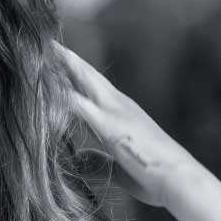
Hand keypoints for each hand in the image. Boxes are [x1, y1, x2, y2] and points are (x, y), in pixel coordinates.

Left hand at [55, 41, 198, 207]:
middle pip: (87, 75)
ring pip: (82, 79)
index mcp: (123, 113)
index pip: (95, 87)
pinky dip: (59, 92)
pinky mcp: (108, 124)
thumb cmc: (155, 177)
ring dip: (62, 65)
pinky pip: (75, 103)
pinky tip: (42, 84)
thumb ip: (98, 161)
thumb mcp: (120, 168)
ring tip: (42, 47)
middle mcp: (118, 105)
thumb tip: (80, 157)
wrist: (178, 179)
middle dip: (67, 59)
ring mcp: (114, 111)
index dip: (77, 75)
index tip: (59, 62)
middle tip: (47, 41)